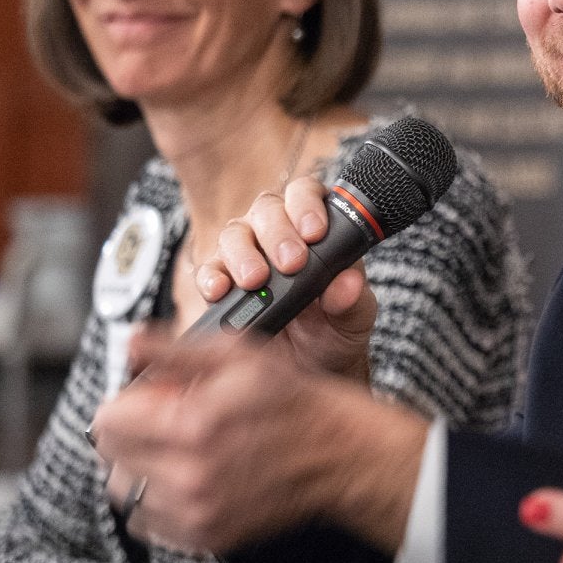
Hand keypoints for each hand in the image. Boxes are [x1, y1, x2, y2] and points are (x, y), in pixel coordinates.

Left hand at [94, 333, 427, 555]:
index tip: (151, 398)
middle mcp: (188, 477)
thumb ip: (174, 349)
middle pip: (111, 459)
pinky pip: (149, 523)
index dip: (127, 401)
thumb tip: (129, 341)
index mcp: (191, 426)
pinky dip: (158, 500)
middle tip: (167, 422)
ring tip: (178, 451)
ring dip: (141, 469)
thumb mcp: (239, 355)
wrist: (340, 453)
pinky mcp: (205, 538)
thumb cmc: (295, 401)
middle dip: (131, 435)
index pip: (108, 421)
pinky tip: (190, 476)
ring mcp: (196, 513)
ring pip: (125, 494)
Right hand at [189, 178, 377, 385]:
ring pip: (235, 234)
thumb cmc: (336, 329)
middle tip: (291, 262)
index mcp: (314, 227)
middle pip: (267, 210)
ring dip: (244, 254)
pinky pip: (209, 270)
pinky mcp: (223, 281)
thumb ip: (353, 299)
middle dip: (278, 233)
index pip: (306, 194)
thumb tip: (349, 283)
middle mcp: (277, 232)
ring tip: (255, 279)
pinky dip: (212, 277)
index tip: (315, 232)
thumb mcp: (354, 318)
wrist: (310, 368)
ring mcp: (246, 253)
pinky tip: (220, 289)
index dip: (307, 205)